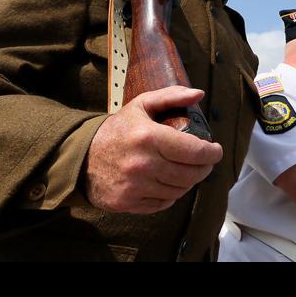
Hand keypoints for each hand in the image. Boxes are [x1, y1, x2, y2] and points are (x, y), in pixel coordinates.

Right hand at [85, 87, 222, 212]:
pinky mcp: (129, 203)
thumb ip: (171, 97)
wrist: (80, 156)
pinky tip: (167, 182)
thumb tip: (199, 94)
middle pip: (191, 174)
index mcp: (148, 138)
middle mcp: (143, 164)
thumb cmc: (117, 130)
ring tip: (185, 170)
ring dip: (188, 181)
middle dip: (204, 168)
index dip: (212, 153)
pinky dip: (171, 194)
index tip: (215, 150)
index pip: (195, 152)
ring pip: (180, 190)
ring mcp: (135, 186)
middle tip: (204, 162)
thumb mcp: (141, 106)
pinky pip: (164, 202)